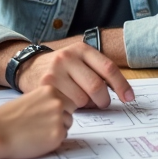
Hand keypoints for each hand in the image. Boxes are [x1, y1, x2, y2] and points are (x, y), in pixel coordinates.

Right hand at [0, 86, 76, 158]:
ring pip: (66, 126)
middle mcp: (58, 103)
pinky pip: (62, 139)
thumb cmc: (7, 117)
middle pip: (69, 113)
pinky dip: (52, 141)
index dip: (58, 110)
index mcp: (51, 90)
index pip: (67, 101)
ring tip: (37, 132)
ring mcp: (59, 119)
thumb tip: (57, 109)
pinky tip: (37, 139)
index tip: (46, 116)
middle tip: (41, 126)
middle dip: (59, 120)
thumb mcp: (29, 98)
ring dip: (56, 130)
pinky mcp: (57, 135)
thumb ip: (45, 101)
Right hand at [18, 42, 134, 107]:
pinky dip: (72, 109)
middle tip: (103, 104)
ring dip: (86, 105)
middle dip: (103, 99)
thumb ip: (97, 71)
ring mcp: (55, 71)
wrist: (28, 67)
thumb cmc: (61, 68)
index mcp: (81, 49)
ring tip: (79, 101)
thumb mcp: (79, 61)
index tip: (129, 97)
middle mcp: (68, 57)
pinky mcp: (45, 86)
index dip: (121, 85)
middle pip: (96, 85)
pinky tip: (67, 103)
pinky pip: (67, 105)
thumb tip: (123, 92)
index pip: (108, 67)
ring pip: (82, 98)